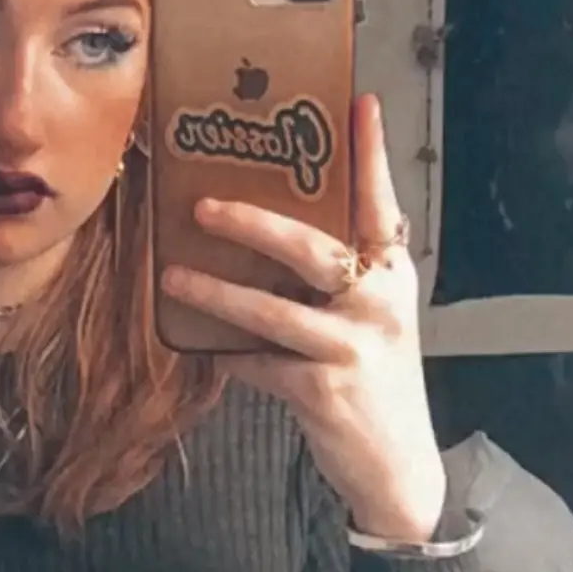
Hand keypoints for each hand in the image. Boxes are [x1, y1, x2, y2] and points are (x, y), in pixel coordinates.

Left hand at [161, 94, 446, 541]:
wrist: (398, 467)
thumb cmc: (375, 383)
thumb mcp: (370, 322)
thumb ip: (336, 283)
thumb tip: (266, 240)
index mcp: (392, 277)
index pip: (382, 206)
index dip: (370, 157)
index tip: (358, 104)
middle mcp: (378, 305)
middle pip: (311, 249)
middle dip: (253, 223)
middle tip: (203, 204)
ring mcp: (352, 348)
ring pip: (272, 311)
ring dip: (216, 294)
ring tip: (174, 276)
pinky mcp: (324, 392)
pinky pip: (260, 365)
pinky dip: (231, 358)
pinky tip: (207, 351)